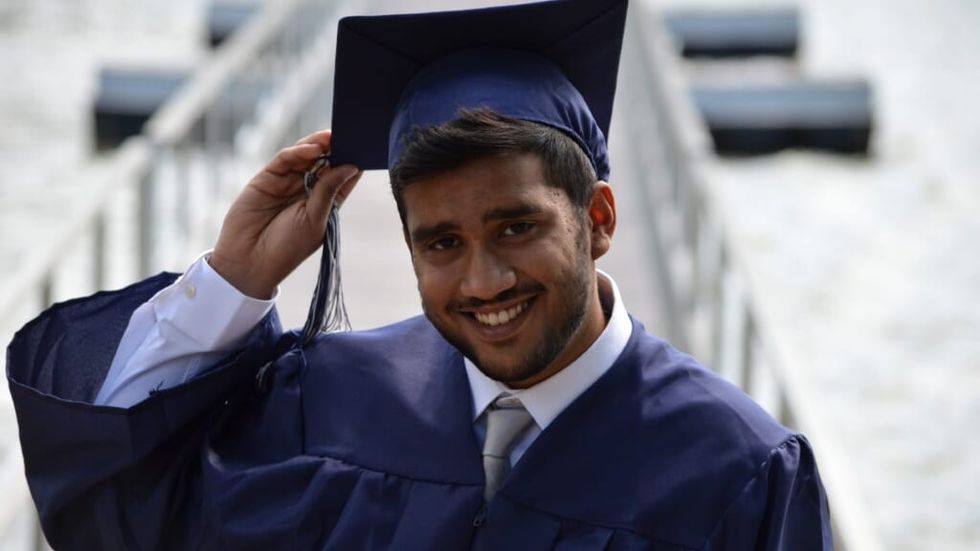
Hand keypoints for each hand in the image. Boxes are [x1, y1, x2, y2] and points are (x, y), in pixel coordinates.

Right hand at [210, 130, 361, 298]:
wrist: (249, 261)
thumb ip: (329, 191)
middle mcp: (307, 191)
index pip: (342, 177)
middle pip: (325, 162)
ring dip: (318, 145)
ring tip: (332, 136)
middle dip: (336, 148)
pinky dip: (298, 152)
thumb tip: (351, 167)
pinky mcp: (267, 178)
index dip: (353, 162)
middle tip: (348, 133)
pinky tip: (312, 148)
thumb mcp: (315, 219)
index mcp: (325, 204)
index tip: (365, 147)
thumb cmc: (287, 247)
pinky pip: (285, 160)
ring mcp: (287, 182)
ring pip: (305, 156)